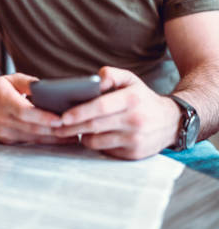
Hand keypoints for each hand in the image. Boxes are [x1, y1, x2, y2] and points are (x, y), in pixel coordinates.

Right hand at [0, 73, 74, 144]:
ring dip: (52, 139)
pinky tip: (58, 139)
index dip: (43, 117)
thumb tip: (49, 88)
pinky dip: (43, 141)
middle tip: (75, 130)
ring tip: (72, 136)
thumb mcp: (10, 79)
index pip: (24, 111)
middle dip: (54, 131)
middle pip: (31, 128)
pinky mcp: (4, 141)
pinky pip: (27, 142)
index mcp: (2, 100)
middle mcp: (0, 118)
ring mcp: (1, 132)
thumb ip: (28, 82)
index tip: (61, 119)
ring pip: (31, 138)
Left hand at [53, 66, 180, 158]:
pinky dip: (96, 144)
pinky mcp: (135, 154)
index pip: (101, 107)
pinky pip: (106, 151)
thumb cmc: (143, 98)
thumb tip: (95, 78)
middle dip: (72, 128)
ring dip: (81, 136)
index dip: (80, 112)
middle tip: (56, 127)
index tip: (63, 116)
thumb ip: (111, 74)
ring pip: (98, 141)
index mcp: (132, 99)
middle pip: (95, 126)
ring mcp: (135, 139)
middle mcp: (135, 120)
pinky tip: (91, 137)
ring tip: (72, 130)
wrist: (172, 122)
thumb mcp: (131, 80)